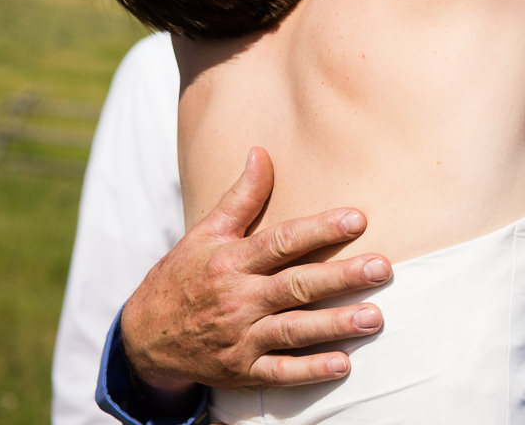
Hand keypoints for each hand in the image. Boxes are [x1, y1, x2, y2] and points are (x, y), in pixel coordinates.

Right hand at [121, 147, 392, 394]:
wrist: (143, 338)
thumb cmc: (182, 277)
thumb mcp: (205, 234)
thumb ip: (240, 198)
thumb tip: (261, 152)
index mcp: (231, 261)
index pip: (281, 242)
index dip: (319, 230)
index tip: (357, 219)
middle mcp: (238, 299)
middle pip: (295, 286)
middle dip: (341, 277)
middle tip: (381, 268)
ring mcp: (240, 338)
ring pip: (293, 331)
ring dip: (335, 326)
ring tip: (373, 318)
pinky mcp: (242, 371)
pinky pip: (279, 373)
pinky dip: (309, 371)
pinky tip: (342, 364)